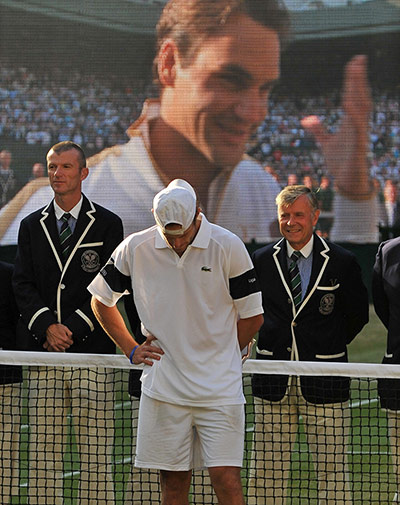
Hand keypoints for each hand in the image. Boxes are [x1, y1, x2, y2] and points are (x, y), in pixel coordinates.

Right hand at [44, 323, 72, 351]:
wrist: (50, 327)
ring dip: (64, 347)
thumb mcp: (66, 328)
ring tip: (63, 344)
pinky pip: (57, 350)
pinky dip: (59, 349)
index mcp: (65, 338)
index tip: (70, 340)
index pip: (71, 343)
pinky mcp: (52, 345)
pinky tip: (60, 347)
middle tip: (67, 342)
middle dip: (68, 344)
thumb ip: (70, 333)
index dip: (71, 341)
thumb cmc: (57, 327)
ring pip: (63, 349)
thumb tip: (71, 337)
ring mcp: (56, 344)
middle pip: (67, 346)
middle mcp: (60, 342)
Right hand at [131, 334, 163, 365]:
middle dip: (157, 350)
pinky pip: (144, 360)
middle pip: (151, 348)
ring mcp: (141, 353)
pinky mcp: (139, 358)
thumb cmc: (142, 350)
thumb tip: (162, 345)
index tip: (158, 338)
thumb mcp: (146, 346)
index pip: (149, 339)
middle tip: (162, 352)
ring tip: (159, 358)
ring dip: (154, 356)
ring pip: (148, 354)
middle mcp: (144, 348)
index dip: (153, 337)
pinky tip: (152, 363)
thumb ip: (152, 345)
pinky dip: (148, 362)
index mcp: (146, 344)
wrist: (133, 354)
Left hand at [301, 55, 371, 198]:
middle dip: (358, 78)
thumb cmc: (341, 163)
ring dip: (358, 90)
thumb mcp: (326, 144)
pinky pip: (357, 127)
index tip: (353, 63)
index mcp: (350, 122)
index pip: (351, 96)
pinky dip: (354, 115)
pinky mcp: (358, 145)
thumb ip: (318, 130)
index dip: (352, 80)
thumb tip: (307, 119)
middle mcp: (357, 124)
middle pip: (359, 96)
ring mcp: (359, 133)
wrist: (348, 182)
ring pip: (361, 107)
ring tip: (356, 73)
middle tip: (358, 59)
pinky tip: (349, 103)